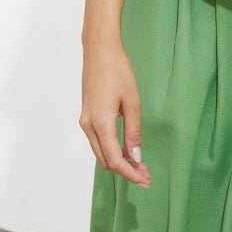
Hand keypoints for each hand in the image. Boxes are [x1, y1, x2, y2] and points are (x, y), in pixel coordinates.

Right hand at [81, 41, 151, 187]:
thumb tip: (135, 156)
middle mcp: (89, 126)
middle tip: (146, 176)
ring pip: (101, 153)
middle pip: (106, 161)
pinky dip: (112, 151)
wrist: (99, 51)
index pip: (114, 160)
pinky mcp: (86, 117)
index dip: (130, 173)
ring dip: (119, 162)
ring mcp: (85, 121)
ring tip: (140, 166)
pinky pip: (98, 142)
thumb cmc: (117, 71)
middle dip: (126, 171)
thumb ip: (133, 132)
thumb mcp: (132, 102)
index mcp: (101, 123)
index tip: (145, 180)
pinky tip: (127, 151)